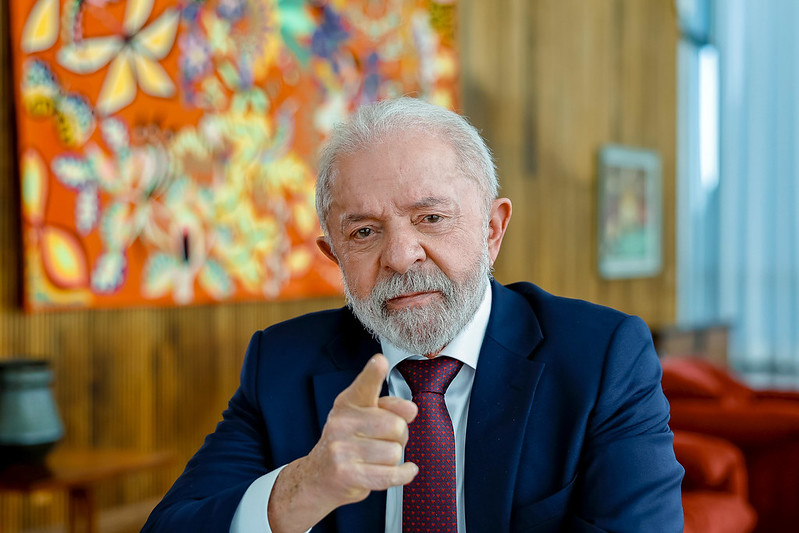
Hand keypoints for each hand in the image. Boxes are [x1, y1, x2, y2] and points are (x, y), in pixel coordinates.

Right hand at [268, 354, 417, 532]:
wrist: (317, 478)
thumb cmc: (346, 444)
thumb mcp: (363, 418)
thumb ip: (389, 407)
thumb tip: (410, 409)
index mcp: (348, 403)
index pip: (365, 385)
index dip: (373, 373)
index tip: (380, 362)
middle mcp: (342, 422)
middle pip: (396, 425)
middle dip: (399, 436)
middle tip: (383, 441)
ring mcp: (342, 449)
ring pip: (395, 452)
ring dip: (393, 459)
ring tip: (375, 459)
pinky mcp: (347, 474)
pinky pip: (390, 474)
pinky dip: (403, 474)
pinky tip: (404, 471)